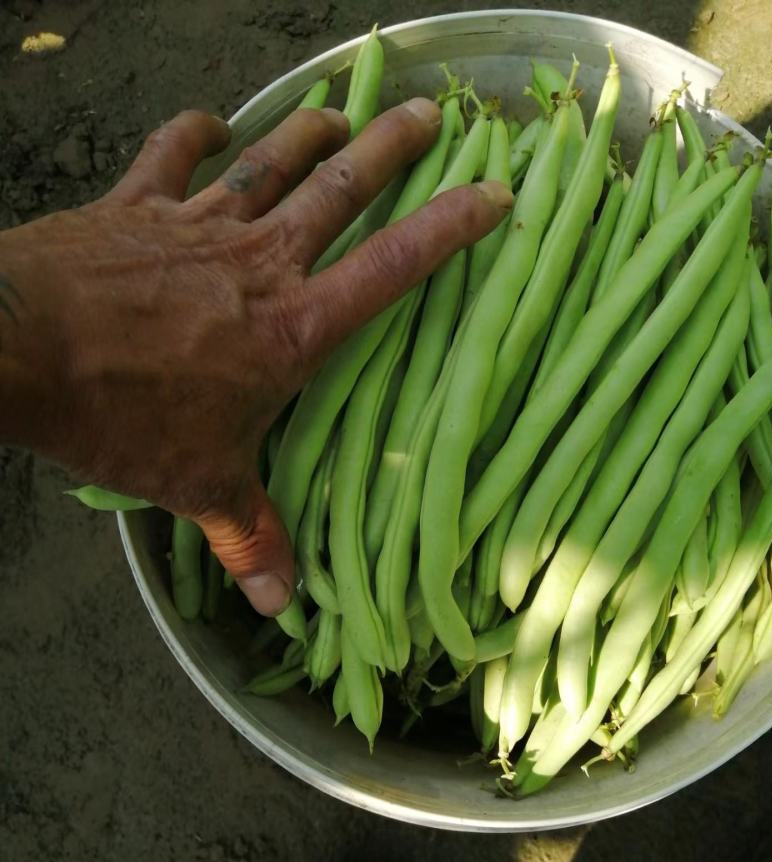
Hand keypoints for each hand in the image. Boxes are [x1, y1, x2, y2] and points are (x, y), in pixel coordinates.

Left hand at [0, 101, 511, 613]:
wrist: (19, 346)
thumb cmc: (122, 414)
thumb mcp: (197, 485)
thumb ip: (248, 536)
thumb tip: (282, 607)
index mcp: (292, 326)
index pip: (391, 267)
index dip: (449, 228)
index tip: (492, 193)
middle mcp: (258, 261)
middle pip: (341, 189)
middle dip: (392, 148)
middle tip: (429, 113)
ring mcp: (196, 222)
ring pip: (270, 160)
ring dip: (310, 132)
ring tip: (340, 116)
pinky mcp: (136, 204)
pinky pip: (172, 154)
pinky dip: (194, 134)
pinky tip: (211, 125)